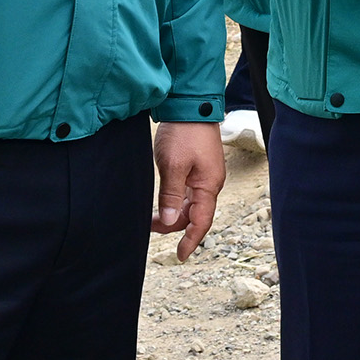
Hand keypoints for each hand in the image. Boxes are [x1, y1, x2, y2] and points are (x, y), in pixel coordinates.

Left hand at [151, 121, 225, 262]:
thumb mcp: (173, 166)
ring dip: (173, 213)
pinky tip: (163, 200)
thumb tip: (171, 222)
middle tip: (149, 225)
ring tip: (152, 215)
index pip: (201, 222)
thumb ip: (172, 196)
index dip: (190, 240)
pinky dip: (176, 201)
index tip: (180, 255)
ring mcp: (205, 175)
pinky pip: (188, 192)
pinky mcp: (198, 167)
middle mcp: (210, 183)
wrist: (190, 104)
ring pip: (190, 204)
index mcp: (208, 185)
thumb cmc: (184, 133)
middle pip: (195, 215)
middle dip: (174, 226)